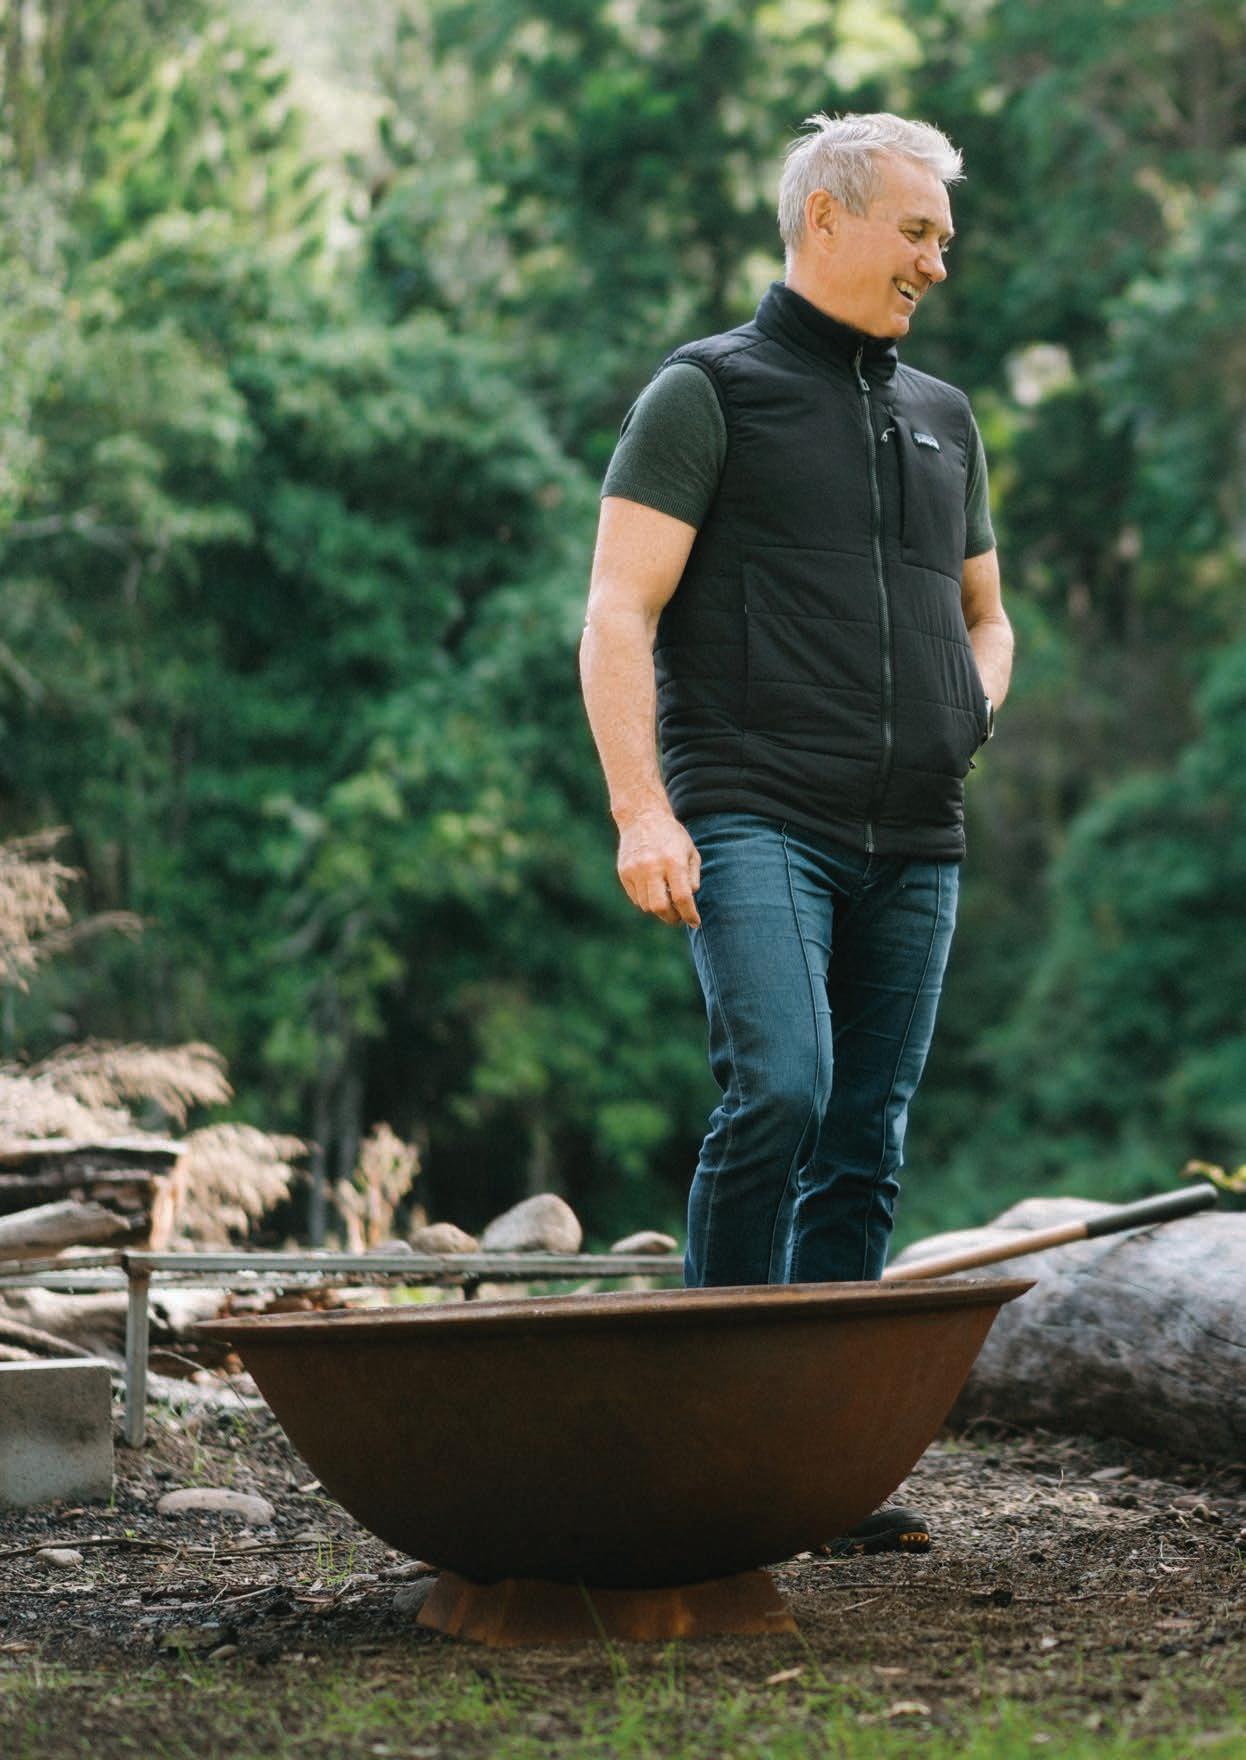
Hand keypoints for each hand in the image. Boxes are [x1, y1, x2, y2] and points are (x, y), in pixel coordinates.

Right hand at [616, 810, 701, 926]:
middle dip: (671, 917)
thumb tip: (689, 900)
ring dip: (658, 909)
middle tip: (678, 917)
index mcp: (673, 862)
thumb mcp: (690, 852)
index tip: (694, 922)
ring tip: (666, 901)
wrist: (643, 817)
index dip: (689, 914)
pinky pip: (636, 898)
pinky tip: (653, 891)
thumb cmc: (671, 836)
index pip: (681, 897)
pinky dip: (646, 900)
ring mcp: (635, 870)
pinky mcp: (624, 872)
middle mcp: (652, 867)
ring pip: (646, 905)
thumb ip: (693, 877)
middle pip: (660, 907)